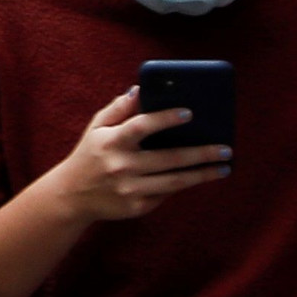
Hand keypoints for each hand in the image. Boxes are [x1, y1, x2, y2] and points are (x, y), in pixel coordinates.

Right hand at [40, 88, 227, 223]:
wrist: (71, 195)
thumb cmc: (89, 155)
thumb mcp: (96, 128)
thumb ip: (118, 109)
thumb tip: (141, 89)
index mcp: (111, 142)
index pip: (141, 126)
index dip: (165, 119)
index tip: (189, 113)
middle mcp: (121, 166)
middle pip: (169, 158)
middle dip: (201, 153)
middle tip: (226, 148)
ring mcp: (130, 189)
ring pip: (175, 181)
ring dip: (203, 174)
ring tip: (224, 167)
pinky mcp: (137, 207)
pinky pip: (166, 194)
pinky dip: (183, 185)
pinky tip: (199, 177)